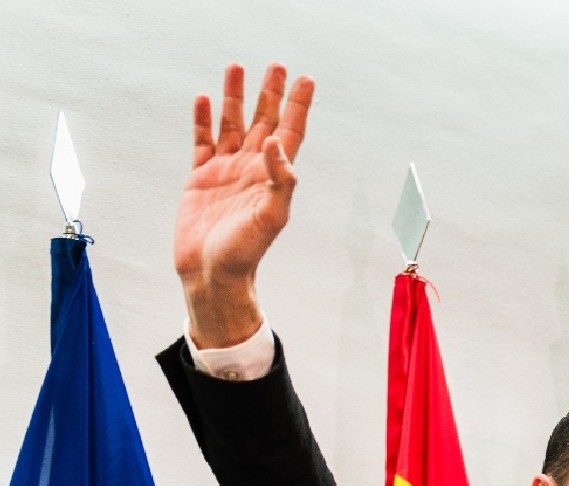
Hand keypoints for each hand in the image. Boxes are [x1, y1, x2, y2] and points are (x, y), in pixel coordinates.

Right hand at [176, 63, 313, 347]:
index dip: (298, 106)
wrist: (211, 274)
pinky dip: (202, 120)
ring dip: (235, 97)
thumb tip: (275, 145)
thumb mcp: (271, 217)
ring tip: (235, 68)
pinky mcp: (200, 178)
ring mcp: (225, 171)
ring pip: (231, 124)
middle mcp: (251, 169)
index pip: (289, 132)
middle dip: (270, 94)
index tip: (305, 79)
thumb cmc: (245, 253)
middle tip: (277, 66)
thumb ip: (280, 182)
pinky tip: (203, 100)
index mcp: (273, 176)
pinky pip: (202, 141)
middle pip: (264, 121)